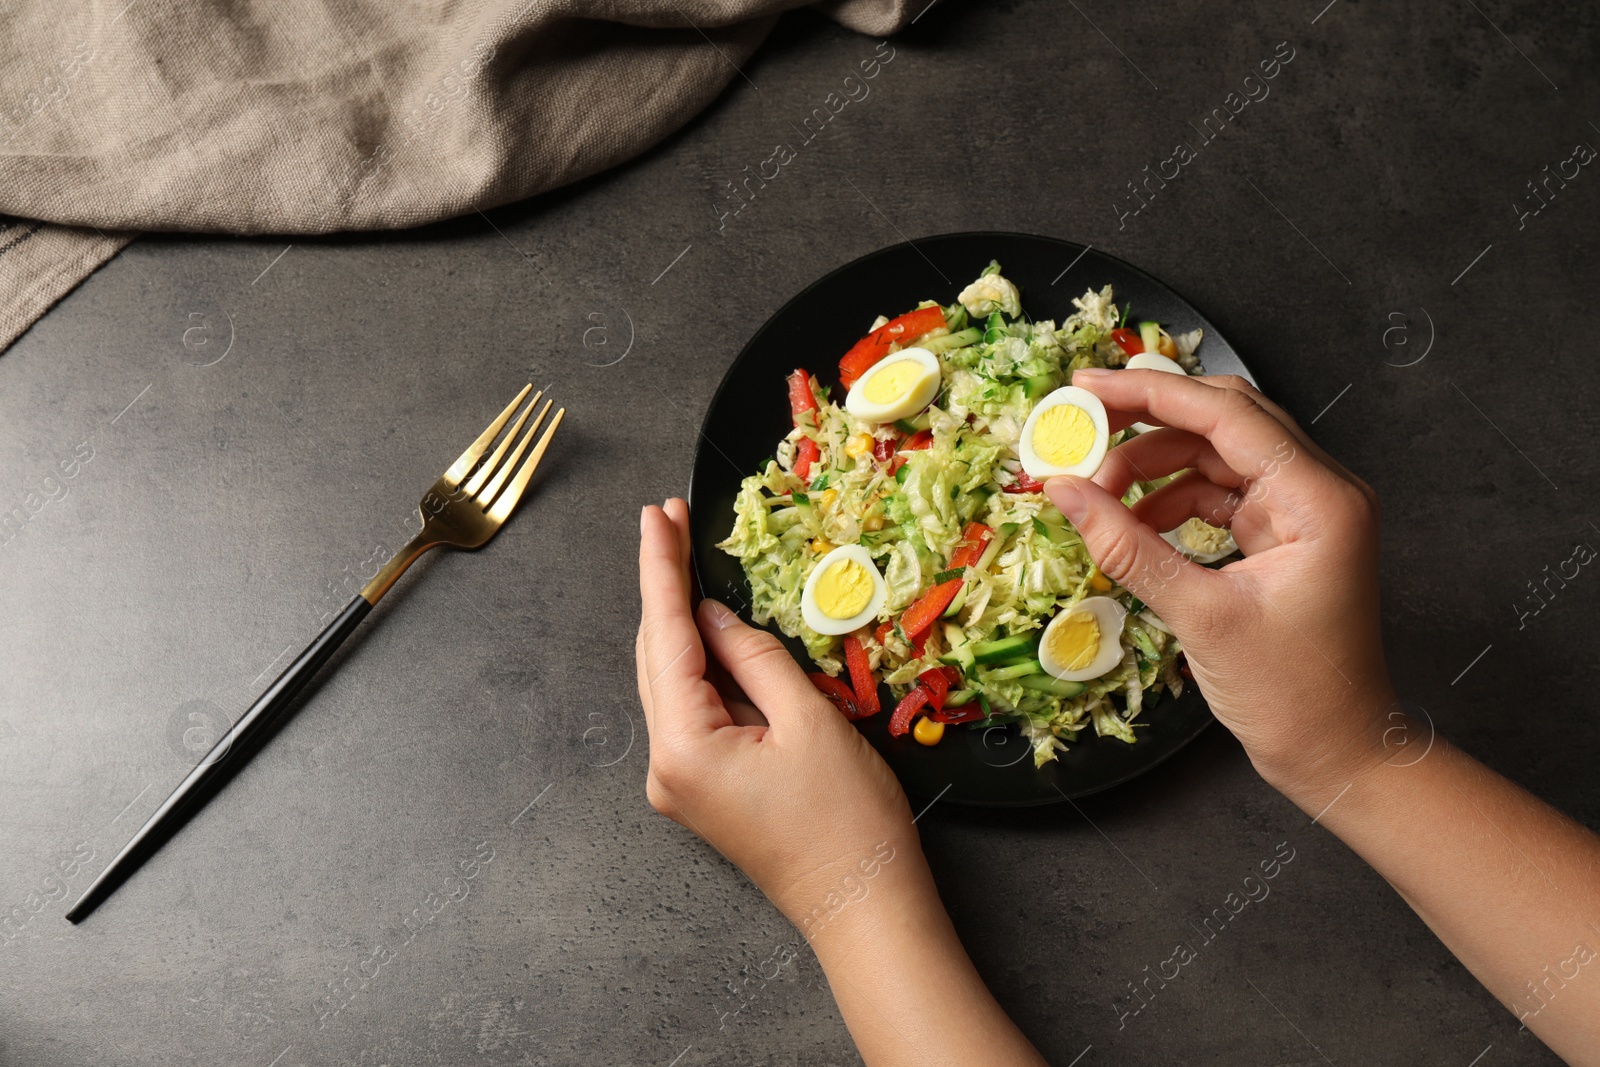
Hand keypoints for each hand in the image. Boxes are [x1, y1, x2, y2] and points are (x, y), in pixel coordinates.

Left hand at [636, 499, 918, 924]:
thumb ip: (754, 657)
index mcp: (683, 746)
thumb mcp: (809, 720)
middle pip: (656, 656)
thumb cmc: (848, 820)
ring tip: (689, 560)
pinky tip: (714, 631)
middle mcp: (665, 765)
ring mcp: (678, 782)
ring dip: (682, 624)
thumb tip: (712, 616)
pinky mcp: (701, 788)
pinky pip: (692, 710)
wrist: (863, 904)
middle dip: (665, 588)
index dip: (661, 569)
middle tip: (672, 520)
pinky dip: (702, 666)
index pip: (665, 636)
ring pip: (672, 682)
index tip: (656, 515)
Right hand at [1044, 369, 1398, 799]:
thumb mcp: (1199, 617)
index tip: (1083, 389)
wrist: (1340, 754)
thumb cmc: (1292, 696)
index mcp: (1319, 498)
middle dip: (1146, 421)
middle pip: (1223, 419)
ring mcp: (1305, 512)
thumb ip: (1127, 546)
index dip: (1148, 394)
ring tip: (1098, 493)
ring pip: (1216, 454)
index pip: (1225, 414)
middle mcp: (1321, 490)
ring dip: (1153, 465)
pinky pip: (1220, 492)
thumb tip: (1064, 491)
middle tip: (1078, 426)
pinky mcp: (1286, 536)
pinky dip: (1171, 499)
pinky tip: (1132, 523)